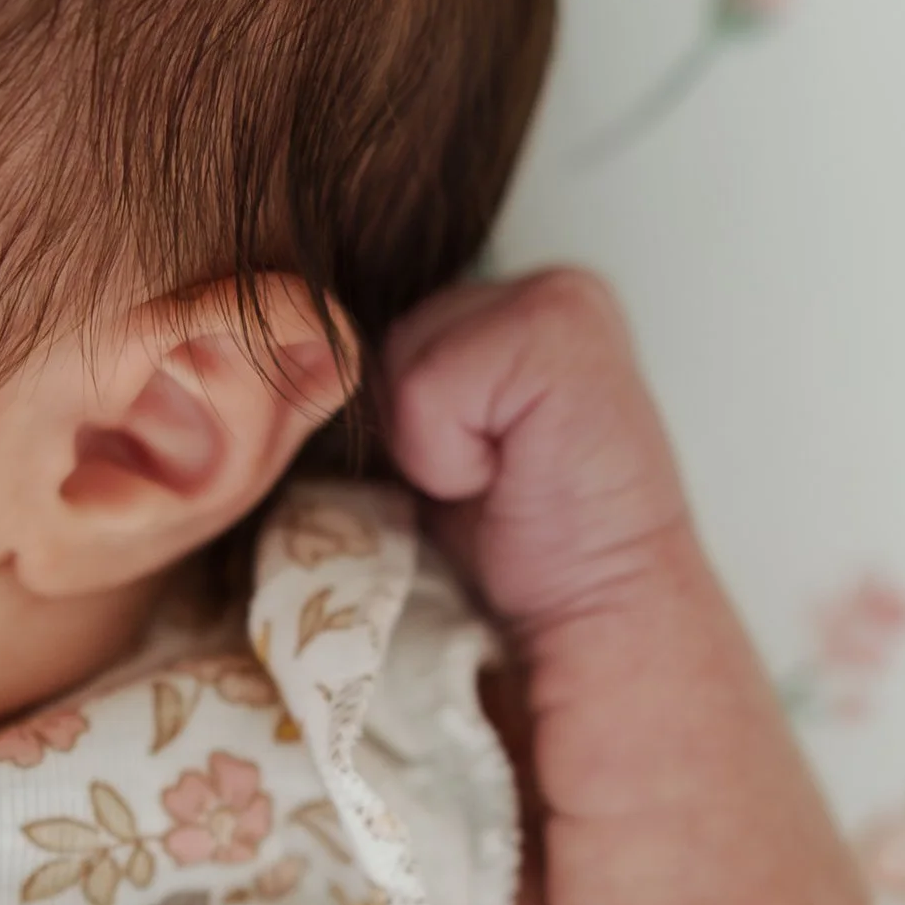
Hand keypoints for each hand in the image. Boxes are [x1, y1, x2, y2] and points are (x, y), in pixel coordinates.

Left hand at [378, 268, 696, 640]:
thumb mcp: (436, 453)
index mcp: (513, 311)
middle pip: (381, 336)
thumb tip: (298, 367)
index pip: (381, 334)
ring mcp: (557, 295)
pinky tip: (506, 477)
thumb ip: (396, 387)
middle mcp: (541, 288)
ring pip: (395, 354)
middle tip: (486, 481)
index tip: (470, 477)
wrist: (605, 615)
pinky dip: (445, 451)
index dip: (399, 424)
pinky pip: (422, 384)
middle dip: (409, 425)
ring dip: (427, 439)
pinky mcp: (557, 321)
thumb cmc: (524, 556)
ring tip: (496, 479)